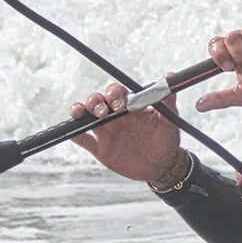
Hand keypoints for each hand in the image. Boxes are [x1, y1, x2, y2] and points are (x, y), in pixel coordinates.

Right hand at [68, 82, 182, 184]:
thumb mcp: (169, 119)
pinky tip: (71, 131)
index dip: (114, 95)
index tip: (121, 104)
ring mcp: (105, 132)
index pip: (116, 92)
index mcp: (129, 106)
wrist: (162, 166)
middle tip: (104, 113)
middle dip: (95, 102)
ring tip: (80, 113)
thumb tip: (170, 76)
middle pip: (97, 101)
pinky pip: (82, 139)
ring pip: (85, 116)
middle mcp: (114, 116)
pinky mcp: (100, 149)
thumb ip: (167, 99)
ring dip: (80, 111)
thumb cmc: (166, 139)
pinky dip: (73, 133)